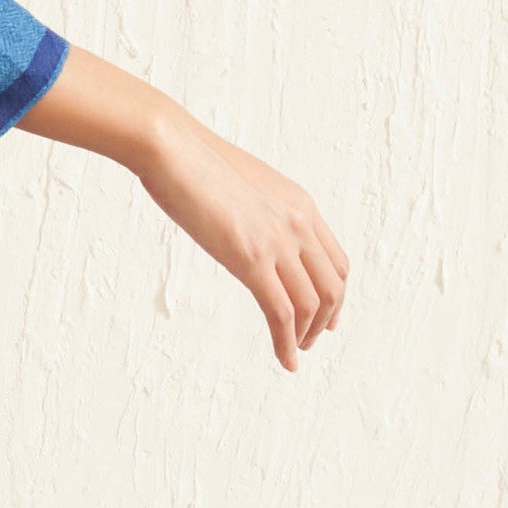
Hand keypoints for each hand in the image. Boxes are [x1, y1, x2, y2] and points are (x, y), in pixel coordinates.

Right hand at [137, 108, 348, 368]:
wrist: (172, 148)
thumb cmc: (190, 160)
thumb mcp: (239, 184)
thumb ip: (253, 208)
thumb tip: (242, 222)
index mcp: (299, 203)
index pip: (335, 259)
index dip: (335, 293)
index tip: (325, 314)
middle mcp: (299, 223)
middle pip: (332, 286)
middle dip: (326, 318)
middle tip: (312, 339)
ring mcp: (278, 242)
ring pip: (312, 305)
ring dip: (306, 335)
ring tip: (295, 352)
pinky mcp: (252, 261)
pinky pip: (282, 313)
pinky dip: (287, 343)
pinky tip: (286, 359)